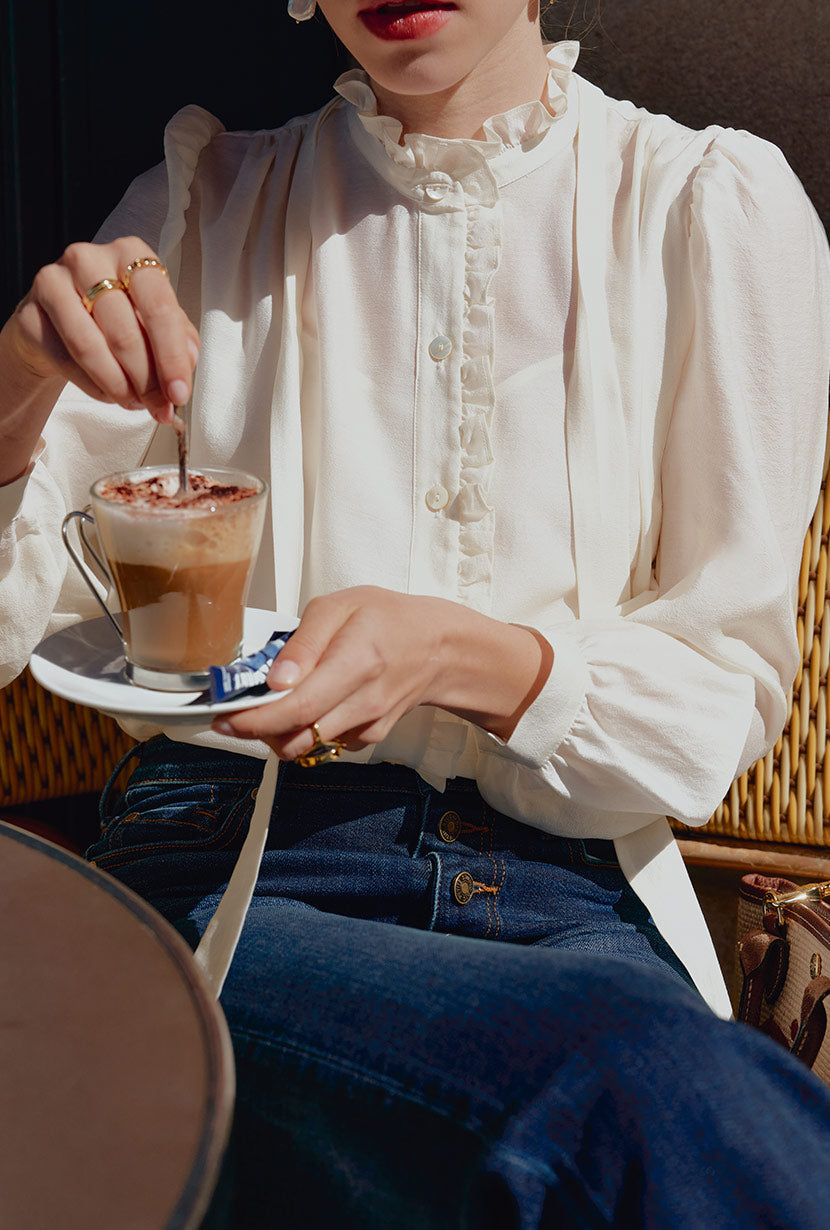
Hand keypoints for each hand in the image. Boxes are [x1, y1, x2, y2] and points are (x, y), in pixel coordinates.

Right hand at [5, 237, 198, 422]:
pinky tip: (109, 395)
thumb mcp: (154, 325)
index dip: (172, 356)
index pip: (159, 306)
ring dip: (119, 386)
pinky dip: (94, 387)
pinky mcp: (30, 313)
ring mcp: (54, 282)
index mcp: (131, 254)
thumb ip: (178, 342)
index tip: (179, 393)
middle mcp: (90, 259)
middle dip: (147, 380)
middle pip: (125, 331)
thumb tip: (185, 369)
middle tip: (158, 407)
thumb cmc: (115, 321)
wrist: (58, 327)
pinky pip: (67, 360)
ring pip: (92, 347)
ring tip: (135, 403)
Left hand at [211, 586, 551, 759]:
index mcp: (356, 663)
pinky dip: (304, 729)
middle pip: (297, 737)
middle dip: (255, 731)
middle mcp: (363, 703)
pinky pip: (324, 742)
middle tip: (232, 714)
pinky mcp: (368, 737)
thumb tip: (274, 680)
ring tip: (272, 702)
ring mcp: (367, 726)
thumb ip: (304, 641)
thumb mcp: (342, 606)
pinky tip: (307, 703)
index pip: (298, 706)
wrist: (440, 648)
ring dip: (278, 732)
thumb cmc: (387, 618)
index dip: (254, 719)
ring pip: (307, 746)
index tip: (222, 718)